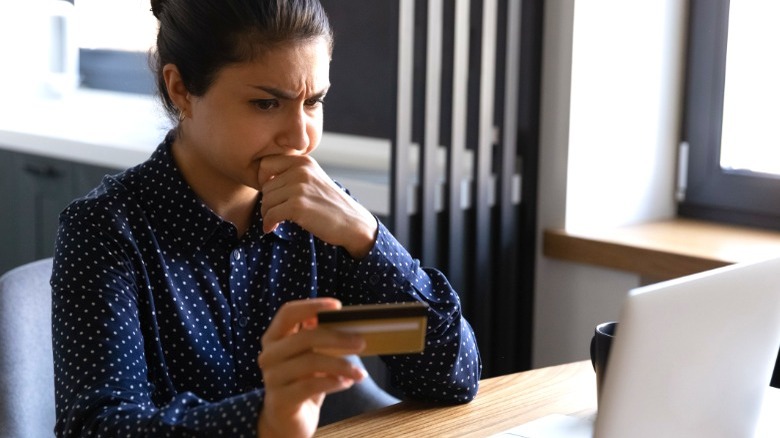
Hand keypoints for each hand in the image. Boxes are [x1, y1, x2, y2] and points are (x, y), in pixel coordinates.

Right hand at [256, 298, 366, 437]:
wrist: (288, 420)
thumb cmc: (303, 381)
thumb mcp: (311, 356)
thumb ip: (320, 337)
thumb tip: (346, 320)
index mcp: (274, 337)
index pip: (288, 313)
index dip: (312, 305)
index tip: (337, 306)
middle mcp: (268, 355)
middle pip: (304, 337)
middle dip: (336, 338)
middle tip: (361, 342)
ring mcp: (271, 378)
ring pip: (310, 362)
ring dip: (341, 365)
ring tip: (359, 372)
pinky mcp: (280, 399)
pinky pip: (310, 385)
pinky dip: (333, 382)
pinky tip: (347, 383)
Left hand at [258, 155, 377, 258]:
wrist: (352, 222)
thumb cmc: (330, 204)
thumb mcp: (314, 179)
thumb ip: (293, 173)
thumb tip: (263, 179)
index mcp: (303, 162)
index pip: (266, 163)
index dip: (262, 179)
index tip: (270, 193)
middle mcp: (301, 171)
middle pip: (265, 185)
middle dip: (267, 202)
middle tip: (274, 212)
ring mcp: (299, 188)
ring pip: (266, 200)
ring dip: (267, 214)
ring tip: (275, 220)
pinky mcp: (298, 206)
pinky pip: (270, 214)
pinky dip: (268, 223)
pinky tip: (271, 228)